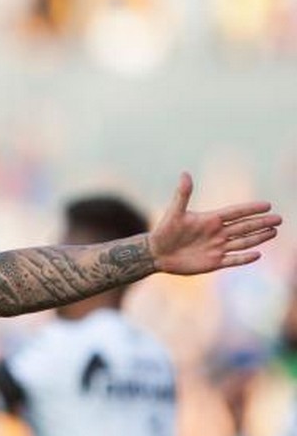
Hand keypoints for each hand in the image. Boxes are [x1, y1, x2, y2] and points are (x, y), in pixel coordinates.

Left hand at [150, 172, 280, 274]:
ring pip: (243, 242)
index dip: (250, 209)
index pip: (235, 212)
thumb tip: (185, 173)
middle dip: (261, 223)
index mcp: (211, 219)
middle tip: (279, 219)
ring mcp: (217, 247)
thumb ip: (183, 194)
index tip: (267, 205)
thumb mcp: (174, 212)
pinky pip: (232, 260)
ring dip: (258, 237)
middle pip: (244, 227)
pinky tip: (258, 254)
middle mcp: (217, 233)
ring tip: (273, 231)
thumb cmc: (164, 231)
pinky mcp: (214, 262)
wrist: (157, 253)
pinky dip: (245, 258)